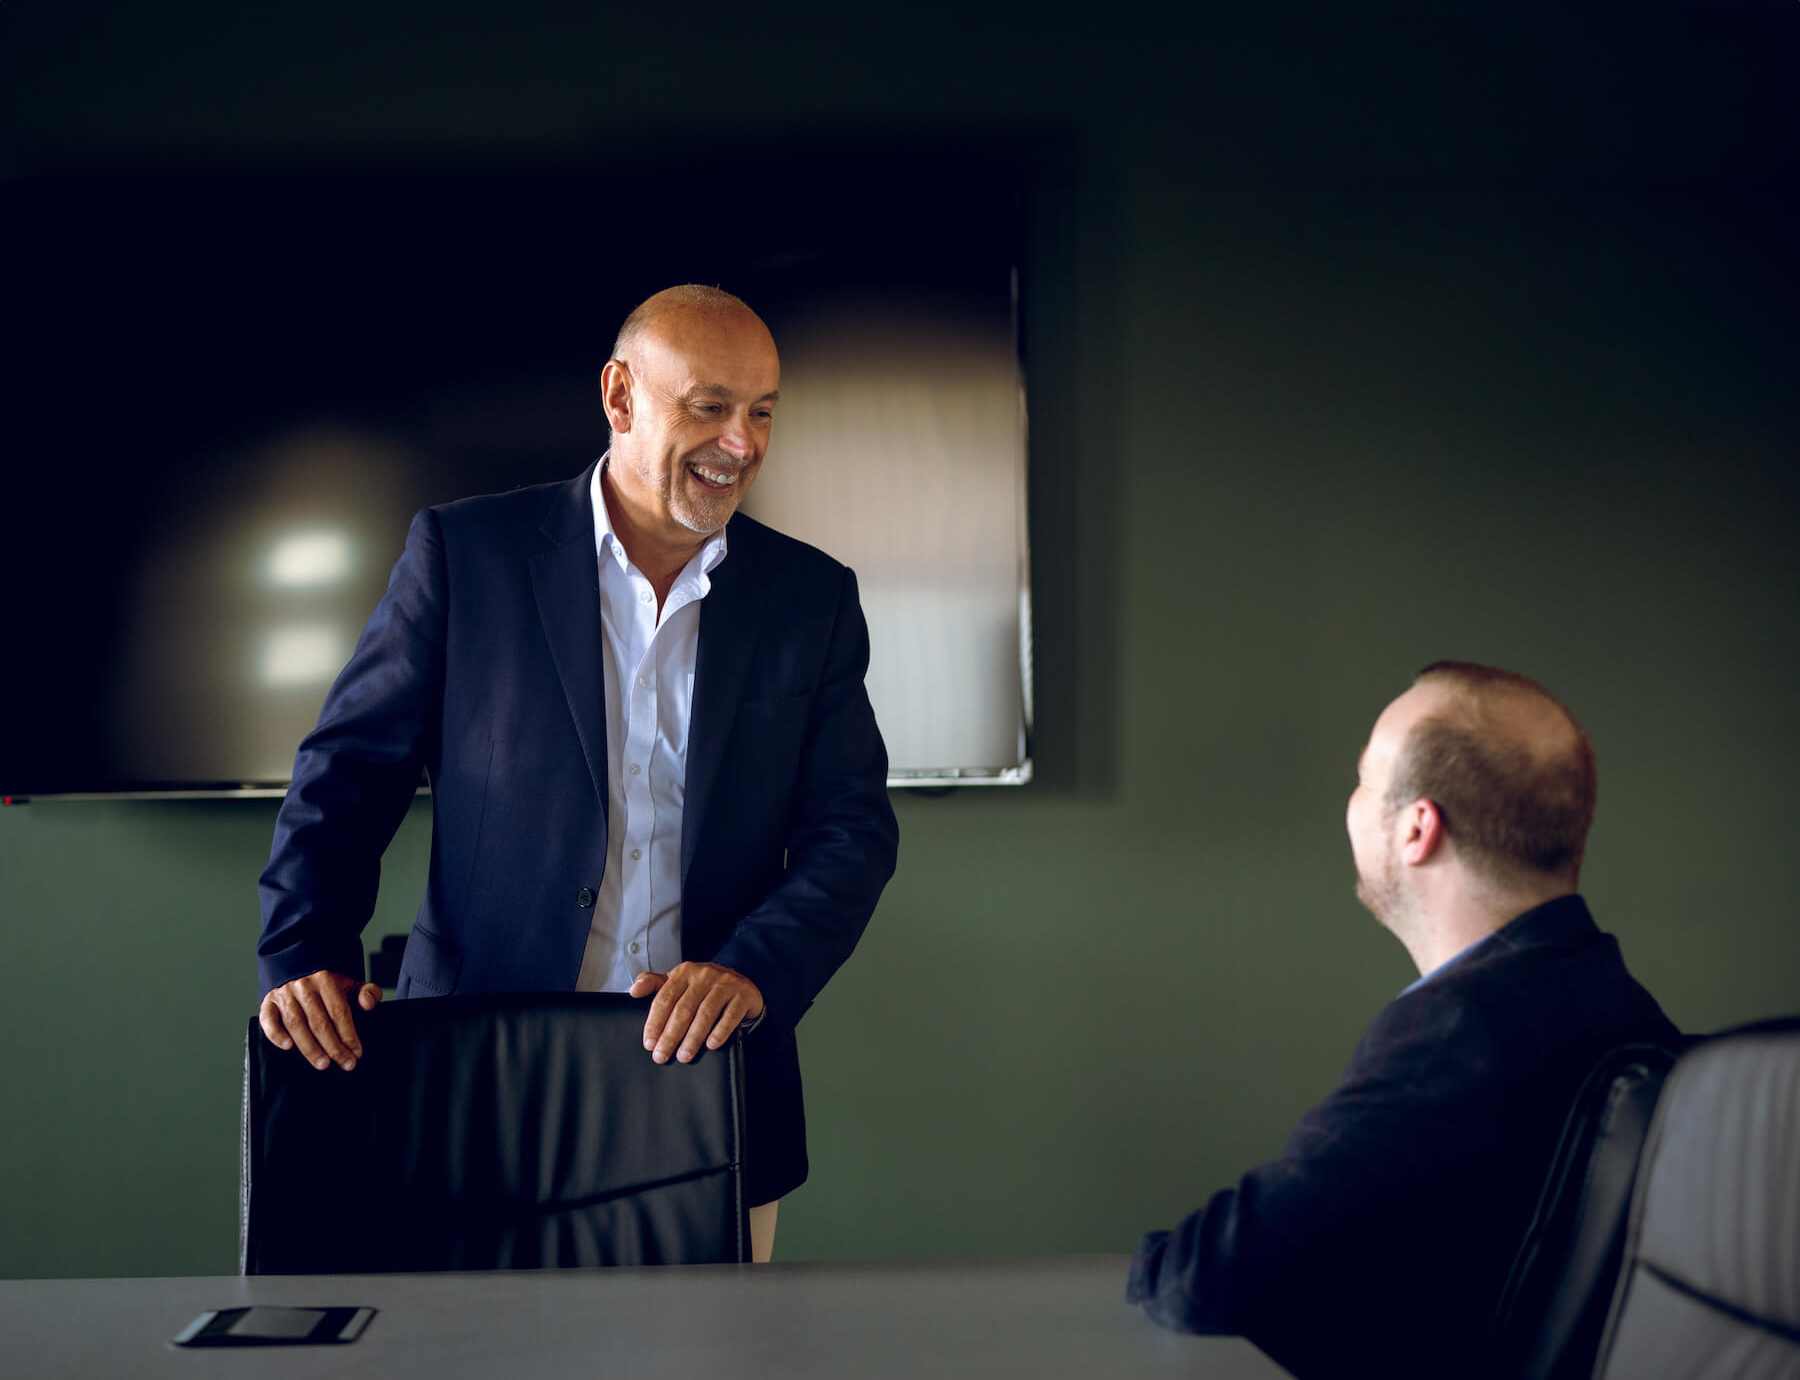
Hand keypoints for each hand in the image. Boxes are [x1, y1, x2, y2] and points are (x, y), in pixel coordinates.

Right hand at [258, 969, 381, 1071]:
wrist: (297, 966)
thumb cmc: (327, 982)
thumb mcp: (349, 982)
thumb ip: (367, 991)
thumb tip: (369, 1004)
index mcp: (326, 980)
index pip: (339, 1011)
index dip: (348, 1034)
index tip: (357, 1053)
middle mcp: (303, 986)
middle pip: (319, 1022)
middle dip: (333, 1047)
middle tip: (345, 1064)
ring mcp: (284, 994)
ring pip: (296, 1024)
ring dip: (309, 1047)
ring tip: (323, 1063)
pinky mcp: (268, 1001)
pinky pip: (268, 1020)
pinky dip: (276, 1034)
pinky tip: (287, 1047)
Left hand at [630, 962, 763, 1063]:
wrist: (742, 981)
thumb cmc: (704, 986)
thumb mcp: (679, 981)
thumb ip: (655, 984)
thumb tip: (633, 991)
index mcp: (684, 972)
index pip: (665, 998)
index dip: (655, 1023)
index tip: (649, 1043)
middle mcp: (704, 975)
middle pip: (683, 1009)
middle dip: (670, 1036)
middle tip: (662, 1056)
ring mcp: (725, 984)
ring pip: (706, 1014)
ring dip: (693, 1038)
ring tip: (683, 1056)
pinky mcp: (743, 995)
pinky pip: (730, 1016)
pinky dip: (720, 1031)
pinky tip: (711, 1045)